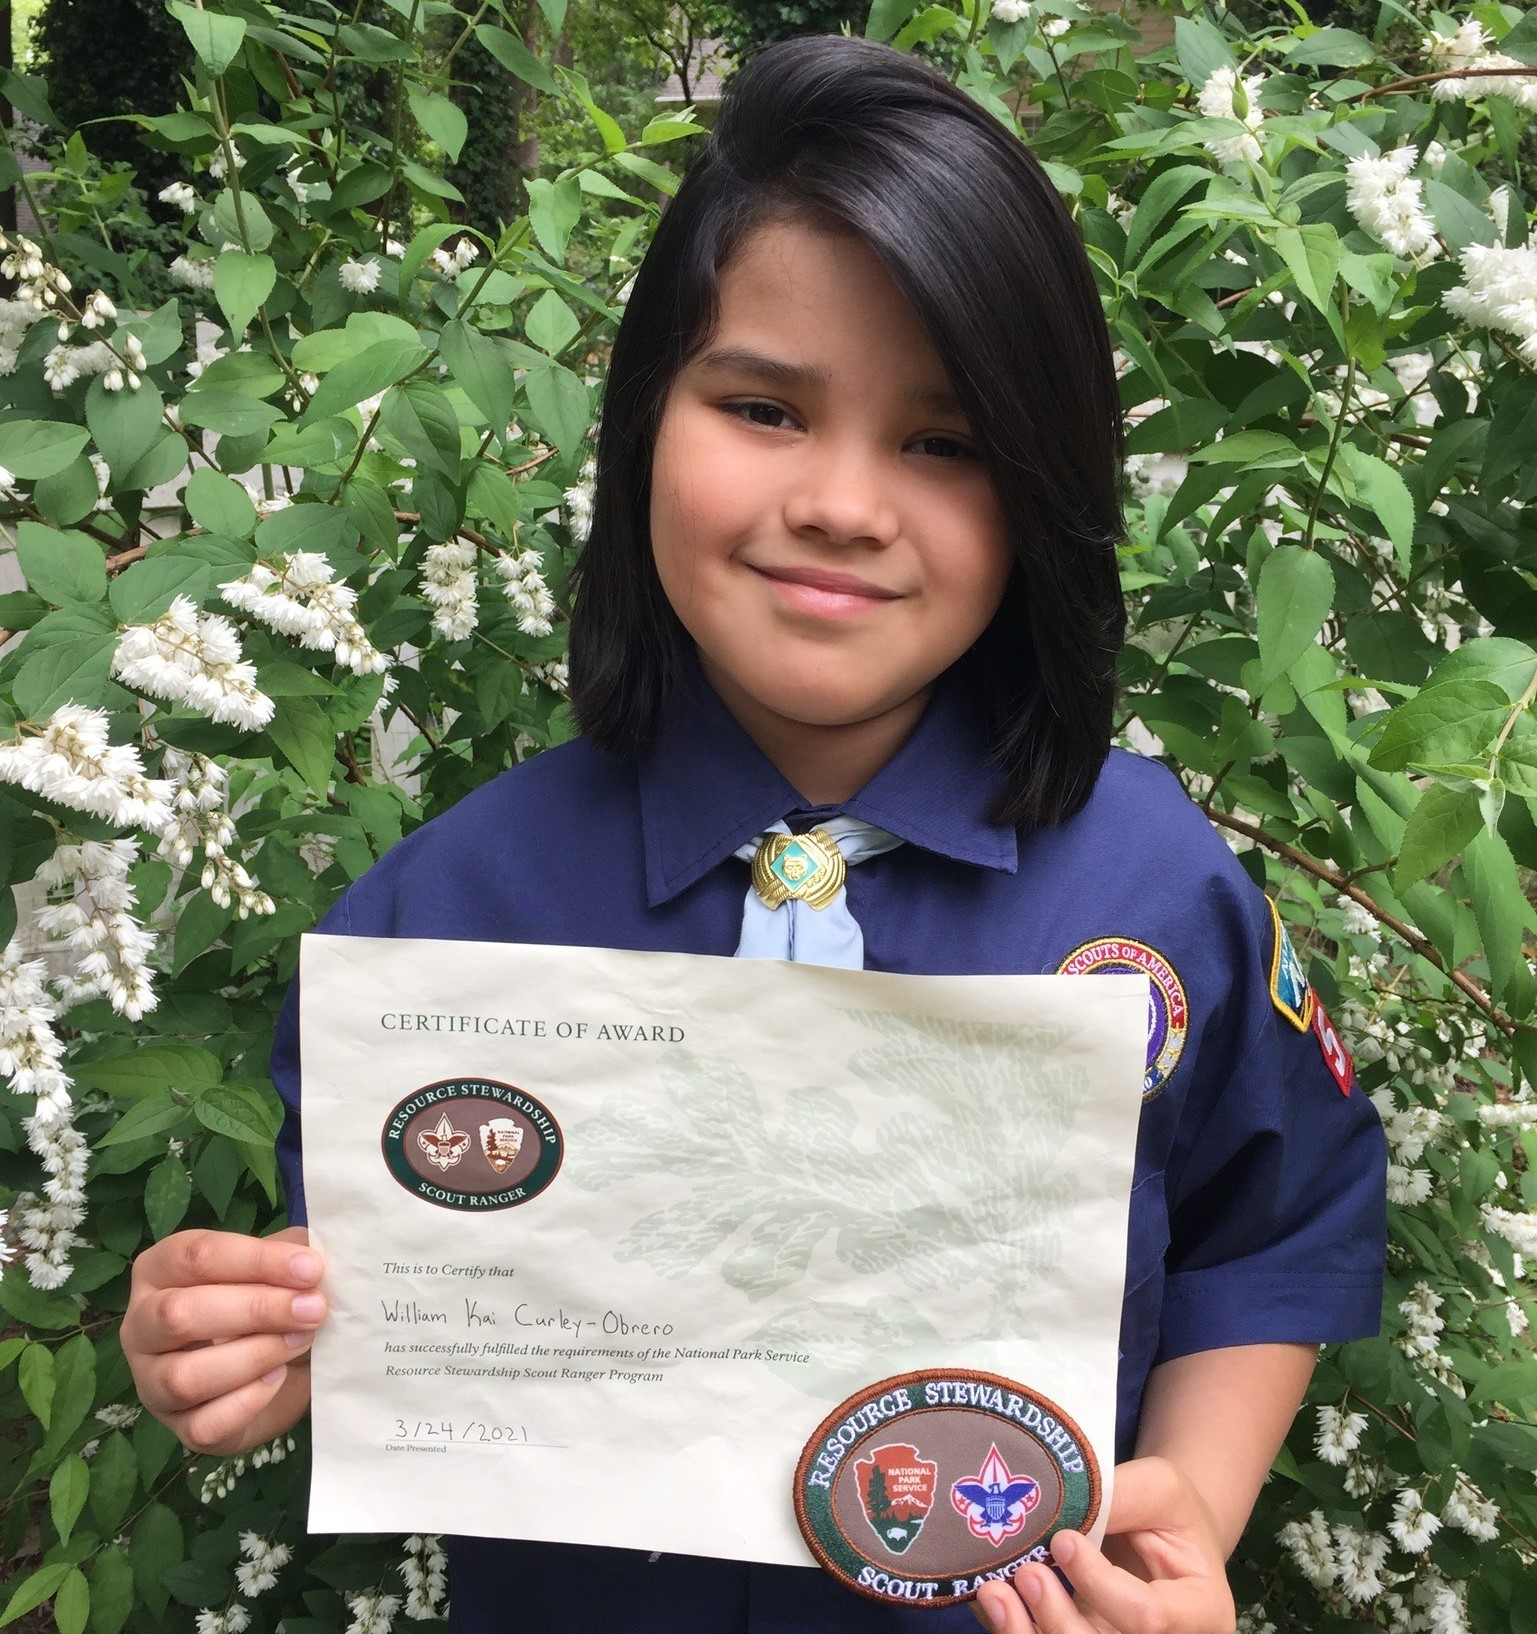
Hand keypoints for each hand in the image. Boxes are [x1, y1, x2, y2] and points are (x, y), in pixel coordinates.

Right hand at [122, 1226, 326, 1456]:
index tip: (312, 1269)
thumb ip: (294, 1253)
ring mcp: (151, 1383)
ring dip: (255, 1356)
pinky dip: (249, 1401)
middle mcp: (141, 1326)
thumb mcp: (280, 1267)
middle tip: (313, 1309)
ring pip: (184, 1376)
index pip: (196, 1256)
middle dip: (256, 1309)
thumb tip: (314, 1259)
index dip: (257, 1260)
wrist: (281, 1366)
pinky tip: (279, 1377)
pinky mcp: (179, 1428)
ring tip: (301, 1340)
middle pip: (179, 1315)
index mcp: (159, 1270)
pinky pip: (204, 1424)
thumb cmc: (269, 1299)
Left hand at [971, 1457, 1235, 1633]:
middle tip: (1026, 1572)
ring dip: (1027, 1633)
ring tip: (995, 1592)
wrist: (1160, 1531)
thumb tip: (1062, 1505)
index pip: (1149, 1617)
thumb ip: (1120, 1498)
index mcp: (1200, 1611)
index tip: (1064, 1539)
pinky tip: (991, 1600)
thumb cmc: (1167, 1509)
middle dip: (1060, 1621)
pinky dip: (1015, 1629)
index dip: (1100, 1585)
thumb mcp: (1159, 1488)